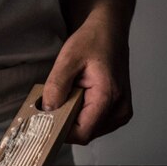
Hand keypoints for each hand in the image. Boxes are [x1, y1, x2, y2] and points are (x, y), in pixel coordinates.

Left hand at [42, 16, 132, 143]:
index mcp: (108, 97)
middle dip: (65, 122)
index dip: (60, 131)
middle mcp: (119, 109)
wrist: (109, 32)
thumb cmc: (92, 41)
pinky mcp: (116, 112)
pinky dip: (80, 116)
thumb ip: (56, 87)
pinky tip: (77, 98)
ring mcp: (120, 113)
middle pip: (84, 134)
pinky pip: (92, 125)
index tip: (46, 119)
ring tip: (70, 95)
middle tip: (56, 100)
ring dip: (72, 118)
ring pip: (87, 131)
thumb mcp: (67, 59)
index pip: (82, 134)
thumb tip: (47, 111)